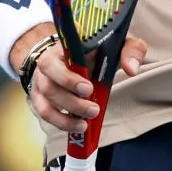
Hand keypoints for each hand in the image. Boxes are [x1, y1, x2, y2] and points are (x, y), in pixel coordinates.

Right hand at [9, 25, 147, 134]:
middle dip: (71, 100)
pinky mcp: (40, 95)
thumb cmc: (100, 49)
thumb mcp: (119, 44)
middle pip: (49, 82)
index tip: (88, 88)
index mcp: (66, 46)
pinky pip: (43, 112)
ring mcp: (41, 79)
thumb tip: (131, 69)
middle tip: (94, 109)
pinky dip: (60, 123)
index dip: (69, 76)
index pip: (57, 58)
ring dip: (65, 115)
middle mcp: (48, 61)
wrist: (80, 54)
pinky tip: (77, 126)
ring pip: (45, 100)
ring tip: (85, 123)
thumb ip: (131, 50)